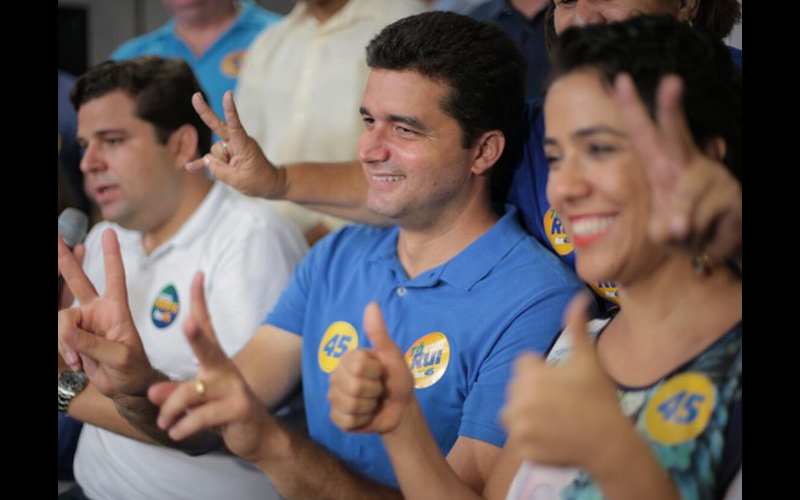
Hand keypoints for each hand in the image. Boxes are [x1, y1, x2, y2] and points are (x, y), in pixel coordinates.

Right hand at [57, 229, 156, 397]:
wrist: (125, 388)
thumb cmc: (132, 369)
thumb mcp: (119, 358)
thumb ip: (93, 344)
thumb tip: (67, 332)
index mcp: (117, 310)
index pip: (115, 277)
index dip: (111, 255)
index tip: (109, 231)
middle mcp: (98, 311)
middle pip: (78, 282)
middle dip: (66, 261)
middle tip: (57, 238)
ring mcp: (83, 323)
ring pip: (62, 319)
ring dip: (64, 341)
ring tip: (78, 361)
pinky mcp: (72, 337)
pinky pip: (58, 336)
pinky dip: (62, 350)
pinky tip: (76, 363)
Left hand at [148, 272, 273, 462]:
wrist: (258, 434)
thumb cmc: (222, 411)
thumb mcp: (197, 400)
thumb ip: (175, 394)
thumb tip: (153, 393)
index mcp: (216, 361)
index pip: (207, 325)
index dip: (200, 301)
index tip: (197, 275)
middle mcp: (225, 369)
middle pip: (208, 349)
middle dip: (195, 336)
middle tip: (185, 323)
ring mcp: (234, 388)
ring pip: (191, 394)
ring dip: (170, 410)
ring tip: (164, 423)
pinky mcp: (238, 409)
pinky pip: (200, 417)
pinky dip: (183, 427)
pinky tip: (177, 432)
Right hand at [187, 91, 286, 199]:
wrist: (269, 184)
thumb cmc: (258, 181)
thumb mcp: (238, 180)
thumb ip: (219, 170)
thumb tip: (206, 159)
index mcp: (243, 144)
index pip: (235, 124)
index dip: (230, 109)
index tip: (228, 94)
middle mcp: (237, 142)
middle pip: (218, 126)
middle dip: (205, 112)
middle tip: (196, 96)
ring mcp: (231, 149)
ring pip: (215, 152)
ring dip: (219, 164)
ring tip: (234, 172)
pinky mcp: (228, 158)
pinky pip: (212, 160)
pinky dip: (203, 163)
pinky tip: (189, 167)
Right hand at [328, 302, 414, 433]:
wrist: (400, 408)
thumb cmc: (396, 378)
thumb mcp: (392, 355)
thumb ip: (379, 333)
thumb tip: (372, 304)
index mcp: (349, 359)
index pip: (357, 365)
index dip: (375, 371)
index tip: (381, 372)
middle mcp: (337, 376)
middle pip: (352, 386)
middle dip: (374, 391)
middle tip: (379, 389)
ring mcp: (334, 397)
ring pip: (349, 405)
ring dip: (370, 406)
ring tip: (374, 402)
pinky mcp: (337, 417)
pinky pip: (346, 421)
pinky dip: (363, 420)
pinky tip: (367, 415)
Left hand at [501, 294, 628, 470]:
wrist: (609, 444)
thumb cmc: (599, 398)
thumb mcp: (588, 360)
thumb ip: (576, 327)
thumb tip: (578, 296)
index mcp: (530, 376)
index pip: (524, 365)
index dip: (543, 371)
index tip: (562, 382)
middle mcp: (517, 400)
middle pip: (517, 389)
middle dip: (534, 392)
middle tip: (563, 402)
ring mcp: (518, 428)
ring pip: (514, 414)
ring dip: (528, 415)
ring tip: (555, 419)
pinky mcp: (522, 449)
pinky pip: (520, 439)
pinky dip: (532, 439)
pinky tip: (554, 437)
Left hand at [615, 73, 740, 261]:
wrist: (720, 245)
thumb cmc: (682, 230)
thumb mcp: (661, 230)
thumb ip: (663, 226)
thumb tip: (679, 227)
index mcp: (663, 166)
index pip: (644, 134)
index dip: (632, 108)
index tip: (620, 79)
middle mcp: (689, 165)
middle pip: (677, 135)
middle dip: (672, 109)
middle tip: (671, 80)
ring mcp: (716, 178)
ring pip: (687, 211)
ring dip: (687, 236)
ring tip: (692, 235)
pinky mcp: (736, 197)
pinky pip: (710, 230)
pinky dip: (708, 246)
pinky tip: (713, 238)